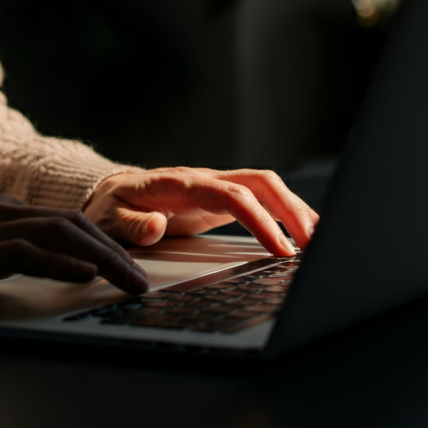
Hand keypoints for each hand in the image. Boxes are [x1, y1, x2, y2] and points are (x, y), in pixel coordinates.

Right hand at [0, 199, 149, 311]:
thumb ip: (9, 250)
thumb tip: (52, 264)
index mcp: (3, 209)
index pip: (67, 220)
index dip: (103, 241)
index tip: (127, 264)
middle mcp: (2, 210)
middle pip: (73, 223)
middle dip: (113, 250)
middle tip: (139, 278)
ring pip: (60, 233)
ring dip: (100, 257)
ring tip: (126, 281)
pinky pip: (26, 253)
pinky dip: (59, 262)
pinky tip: (83, 274)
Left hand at [84, 168, 318, 256]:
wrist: (110, 192)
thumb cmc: (112, 206)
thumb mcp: (110, 218)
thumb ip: (131, 225)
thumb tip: (154, 227)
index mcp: (181, 184)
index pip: (231, 196)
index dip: (260, 220)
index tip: (279, 248)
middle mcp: (204, 179)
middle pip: (260, 182)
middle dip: (291, 209)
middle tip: (313, 245)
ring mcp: (215, 186)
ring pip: (266, 187)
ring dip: (294, 209)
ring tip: (317, 241)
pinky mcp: (221, 198)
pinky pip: (260, 199)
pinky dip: (284, 213)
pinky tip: (300, 233)